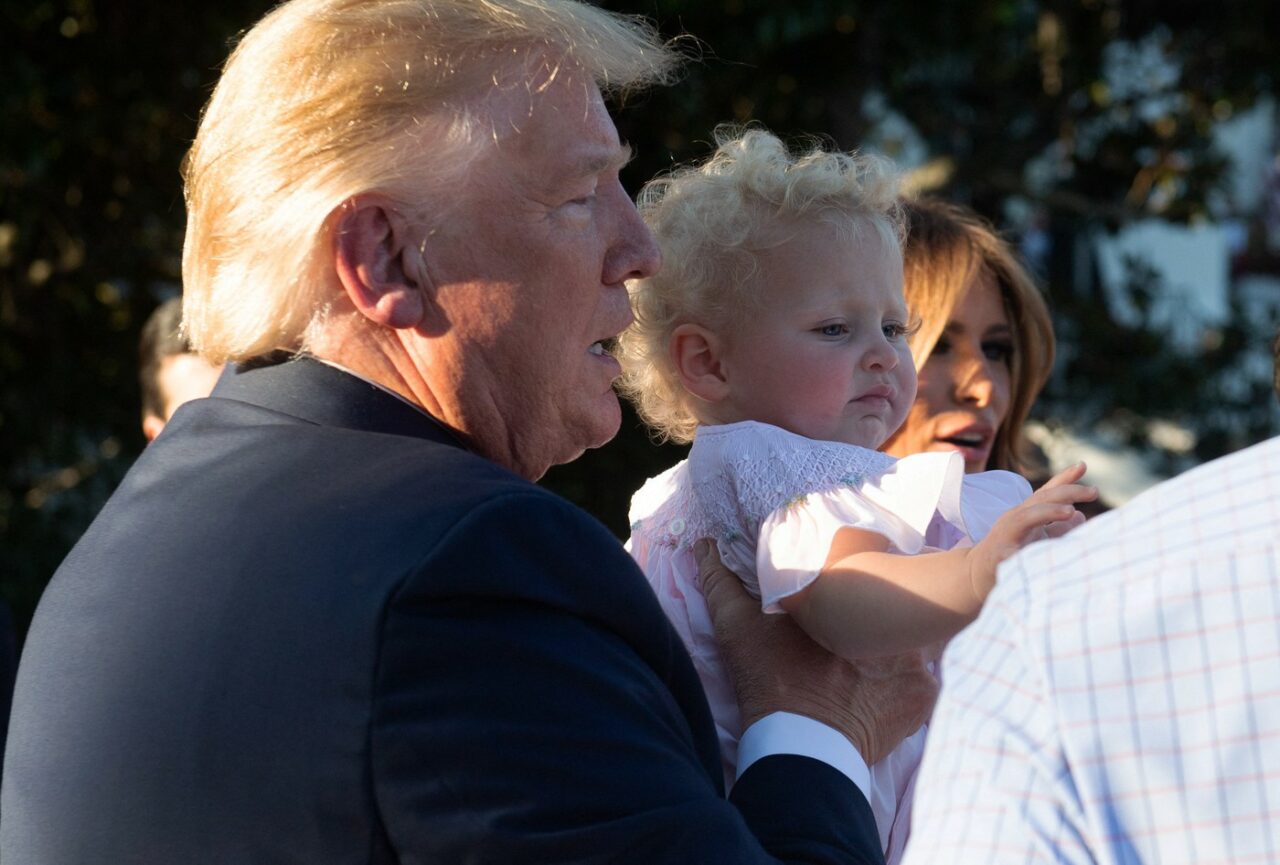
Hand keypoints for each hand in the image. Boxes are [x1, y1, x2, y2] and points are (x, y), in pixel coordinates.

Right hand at [696, 539, 936, 765]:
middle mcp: (890, 618)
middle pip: (903, 599)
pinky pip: (926, 676)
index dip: (872, 568)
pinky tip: (887, 687)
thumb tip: (704, 546)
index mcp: (851, 594)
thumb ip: (722, 583)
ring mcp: (915, 656)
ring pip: (919, 635)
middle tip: (871, 615)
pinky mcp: (923, 694)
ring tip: (881, 654)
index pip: (876, 565)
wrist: (799, 747)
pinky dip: (909, 679)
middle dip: (891, 604)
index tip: (863, 574)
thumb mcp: (737, 627)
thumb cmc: (770, 680)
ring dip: (904, 639)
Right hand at [968, 461, 1097, 598]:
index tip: (1083, 466)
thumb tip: (1081, 515)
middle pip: (1041, 499)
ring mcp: (1006, 534)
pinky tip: (1032, 551)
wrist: (977, 573)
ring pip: (1025, 518)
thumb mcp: (1037, 536)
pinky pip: (1010, 553)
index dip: (1065, 479)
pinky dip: (1020, 552)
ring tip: (1069, 511)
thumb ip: (1059, 527)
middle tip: (1093, 492)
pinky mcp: (998, 556)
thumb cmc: (1010, 552)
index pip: (1047, 493)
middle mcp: (1016, 518)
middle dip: (1067, 492)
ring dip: (1048, 512)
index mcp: (1028, 513)